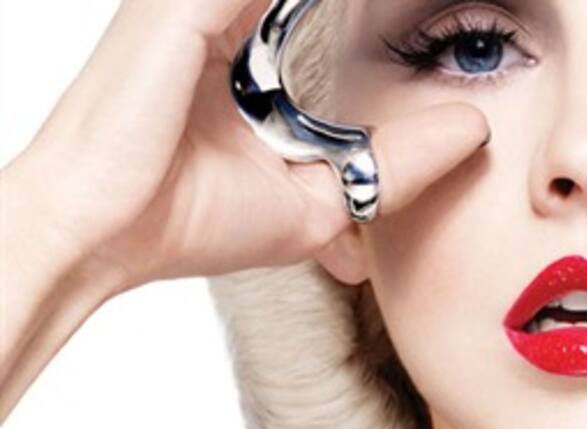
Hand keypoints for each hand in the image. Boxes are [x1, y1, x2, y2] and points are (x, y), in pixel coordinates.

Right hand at [11, 0, 489, 290]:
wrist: (102, 234)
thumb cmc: (188, 220)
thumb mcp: (319, 198)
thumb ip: (394, 158)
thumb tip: (472, 129)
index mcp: (241, 44)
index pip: (321, 3)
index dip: (380, 10)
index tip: (450, 6)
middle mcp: (217, 9)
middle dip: (379, 6)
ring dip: (364, 1)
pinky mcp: (184, 2)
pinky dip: (326, 0)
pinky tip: (405, 1)